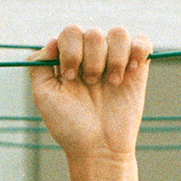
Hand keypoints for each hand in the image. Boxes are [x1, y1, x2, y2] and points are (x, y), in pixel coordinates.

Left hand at [29, 25, 150, 163]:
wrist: (98, 148)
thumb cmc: (68, 125)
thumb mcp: (43, 95)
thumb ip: (38, 65)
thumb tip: (52, 40)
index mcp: (69, 59)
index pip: (70, 32)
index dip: (70, 51)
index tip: (70, 78)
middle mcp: (92, 56)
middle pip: (92, 33)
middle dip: (91, 60)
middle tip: (91, 84)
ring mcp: (115, 60)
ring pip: (118, 33)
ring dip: (113, 57)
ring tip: (111, 83)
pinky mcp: (138, 68)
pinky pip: (142, 41)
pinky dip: (137, 51)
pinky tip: (130, 72)